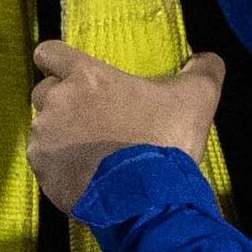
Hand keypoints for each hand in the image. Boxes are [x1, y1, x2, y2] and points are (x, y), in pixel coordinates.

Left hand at [24, 38, 225, 211]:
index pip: (49, 53)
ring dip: (62, 138)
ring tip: (93, 155)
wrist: (147, 198)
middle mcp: (57, 102)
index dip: (57, 62)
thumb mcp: (197, 98)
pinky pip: (46, 164)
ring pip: (44, 131)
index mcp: (86, 76)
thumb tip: (207, 58)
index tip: (71, 76)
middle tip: (93, 122)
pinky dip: (61, 168)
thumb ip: (203, 70)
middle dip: (63, 104)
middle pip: (45, 93)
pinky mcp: (43, 171)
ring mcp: (45, 138)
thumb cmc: (166, 141)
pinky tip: (87, 176)